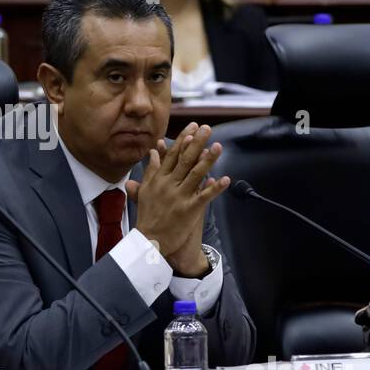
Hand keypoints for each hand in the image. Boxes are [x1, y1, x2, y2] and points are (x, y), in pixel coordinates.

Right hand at [125, 122, 227, 265]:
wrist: (149, 241)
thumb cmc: (147, 216)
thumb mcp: (145, 190)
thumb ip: (151, 171)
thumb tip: (153, 153)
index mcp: (159, 179)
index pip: (172, 155)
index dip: (183, 140)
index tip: (192, 128)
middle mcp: (168, 185)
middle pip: (185, 160)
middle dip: (197, 143)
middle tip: (207, 129)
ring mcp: (179, 197)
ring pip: (195, 174)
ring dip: (208, 160)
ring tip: (218, 146)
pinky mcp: (188, 210)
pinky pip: (204, 196)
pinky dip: (214, 188)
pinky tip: (225, 179)